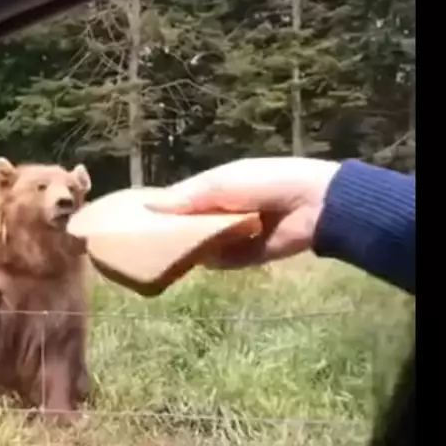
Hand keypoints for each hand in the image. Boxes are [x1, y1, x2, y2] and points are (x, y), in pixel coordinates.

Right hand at [147, 157, 340, 268]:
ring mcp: (231, 236)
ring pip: (200, 247)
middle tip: (143, 244)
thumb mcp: (220, 184)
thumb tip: (148, 206)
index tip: (133, 220)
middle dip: (170, 233)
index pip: (178, 201)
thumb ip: (185, 197)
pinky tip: (196, 261)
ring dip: (189, 249)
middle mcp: (219, 213)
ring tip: (163, 255)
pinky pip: (220, 262)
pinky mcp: (244, 257)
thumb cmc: (264, 182)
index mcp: (213, 189)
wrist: (312, 204)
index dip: (159, 210)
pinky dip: (212, 261)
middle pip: (186, 227)